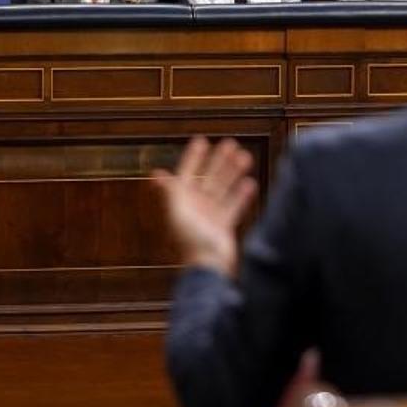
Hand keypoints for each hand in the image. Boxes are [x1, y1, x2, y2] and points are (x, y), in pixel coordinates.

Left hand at [154, 137, 257, 276]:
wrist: (207, 267)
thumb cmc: (190, 241)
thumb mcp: (178, 213)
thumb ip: (171, 192)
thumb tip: (157, 174)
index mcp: (181, 202)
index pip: (187, 172)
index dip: (193, 157)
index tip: (201, 140)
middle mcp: (195, 206)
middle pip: (208, 177)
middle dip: (219, 161)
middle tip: (230, 143)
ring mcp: (210, 216)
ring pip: (223, 188)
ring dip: (233, 173)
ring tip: (245, 157)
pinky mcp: (223, 226)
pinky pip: (234, 206)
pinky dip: (241, 195)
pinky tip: (250, 183)